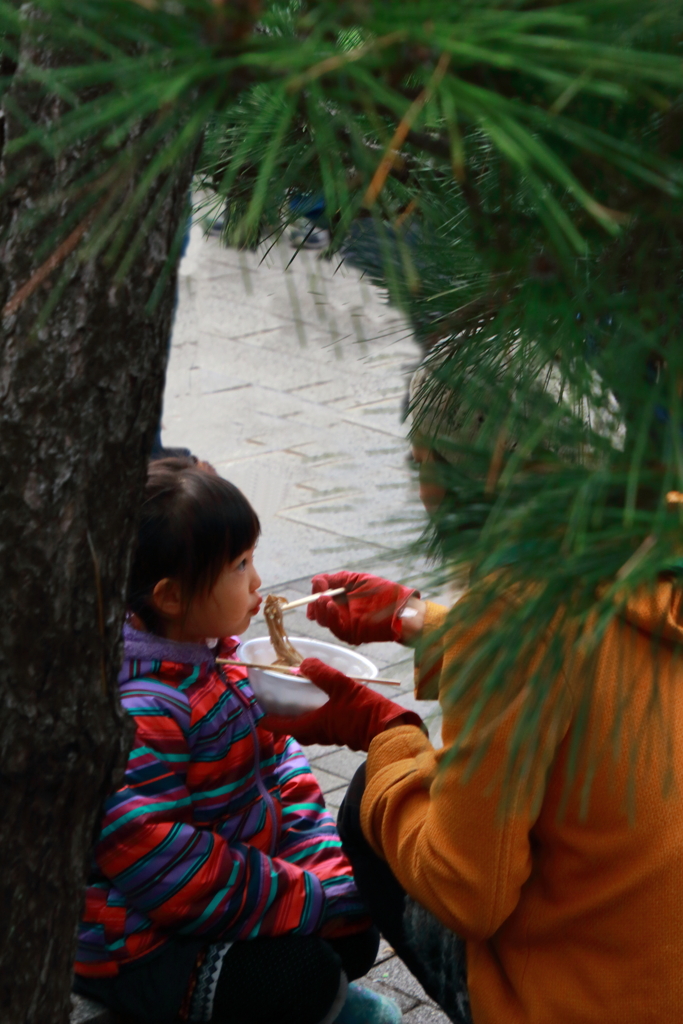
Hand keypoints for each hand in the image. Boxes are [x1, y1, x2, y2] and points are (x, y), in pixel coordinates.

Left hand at [261, 658, 422, 751]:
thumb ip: (322, 673)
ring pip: (311, 729)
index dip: (269, 720)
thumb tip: (304, 663)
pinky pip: (325, 726)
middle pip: (297, 731)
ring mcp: (334, 735)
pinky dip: (319, 717)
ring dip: (303, 719)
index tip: (259, 715)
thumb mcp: (342, 686)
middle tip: (279, 707)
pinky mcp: (347, 733)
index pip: (283, 726)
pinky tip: (327, 704)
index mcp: (313, 726)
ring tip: (301, 703)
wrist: (392, 730)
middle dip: (286, 722)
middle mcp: (320, 734)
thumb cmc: (365, 711)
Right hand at [307, 571, 418, 644]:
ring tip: (324, 598)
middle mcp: (341, 614)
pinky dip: (330, 618)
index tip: (318, 585)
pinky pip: (336, 629)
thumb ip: (335, 579)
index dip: (315, 593)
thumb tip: (315, 580)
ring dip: (320, 609)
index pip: (320, 599)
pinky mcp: (351, 635)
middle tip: (319, 594)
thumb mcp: (356, 579)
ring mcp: (345, 625)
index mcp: (341, 600)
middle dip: (315, 602)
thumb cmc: (383, 592)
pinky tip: (330, 606)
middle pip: (318, 612)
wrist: (402, 607)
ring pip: (323, 621)